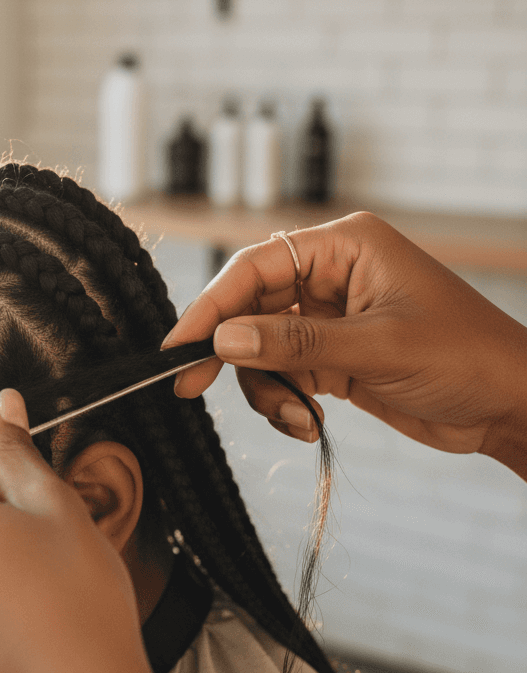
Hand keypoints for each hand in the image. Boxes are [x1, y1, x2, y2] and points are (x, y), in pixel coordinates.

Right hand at [164, 211, 526, 476]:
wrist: (511, 406)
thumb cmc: (465, 358)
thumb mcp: (377, 348)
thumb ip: (296, 343)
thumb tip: (224, 340)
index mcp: (344, 249)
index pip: (256, 268)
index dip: (212, 305)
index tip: (179, 345)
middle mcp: (329, 277)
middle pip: (249, 308)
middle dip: (229, 352)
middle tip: (191, 387)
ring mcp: (328, 319)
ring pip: (259, 348)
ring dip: (266, 388)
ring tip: (297, 418)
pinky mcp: (331, 356)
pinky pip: (282, 374)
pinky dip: (284, 402)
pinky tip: (309, 423)